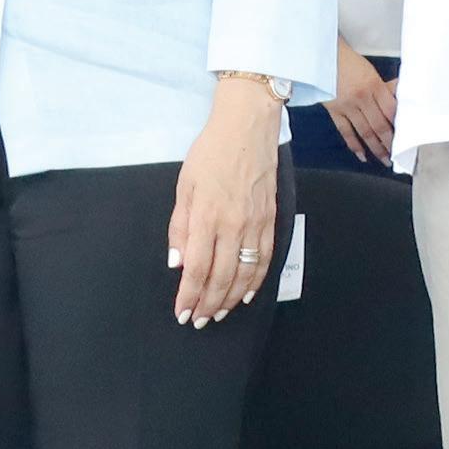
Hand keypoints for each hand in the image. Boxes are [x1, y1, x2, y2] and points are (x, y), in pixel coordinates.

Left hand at [171, 84, 282, 326]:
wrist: (247, 127)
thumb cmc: (210, 153)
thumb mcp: (183, 186)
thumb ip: (180, 227)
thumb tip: (177, 262)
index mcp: (206, 216)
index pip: (196, 268)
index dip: (188, 296)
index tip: (182, 313)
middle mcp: (232, 225)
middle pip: (222, 277)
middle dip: (209, 303)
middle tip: (199, 321)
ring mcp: (255, 223)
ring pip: (246, 272)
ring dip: (231, 298)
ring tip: (220, 313)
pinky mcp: (271, 218)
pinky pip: (265, 257)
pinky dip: (257, 280)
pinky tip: (247, 293)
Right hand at [325, 42, 397, 163]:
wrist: (324, 57)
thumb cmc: (350, 63)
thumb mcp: (372, 72)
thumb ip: (385, 88)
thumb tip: (401, 99)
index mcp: (375, 86)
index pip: (391, 111)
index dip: (399, 126)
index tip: (405, 137)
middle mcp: (362, 98)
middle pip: (379, 125)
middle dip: (389, 143)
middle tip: (396, 156)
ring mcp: (347, 106)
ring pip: (364, 131)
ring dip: (374, 147)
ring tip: (383, 159)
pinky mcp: (334, 110)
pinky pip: (345, 131)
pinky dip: (353, 144)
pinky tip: (361, 155)